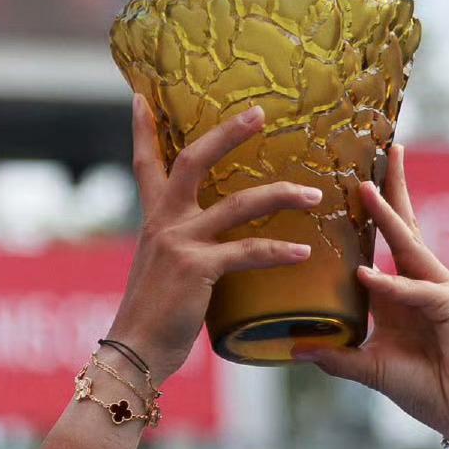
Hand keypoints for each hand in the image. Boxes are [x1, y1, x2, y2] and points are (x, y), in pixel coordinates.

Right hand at [108, 95, 321, 381]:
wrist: (134, 351)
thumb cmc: (154, 317)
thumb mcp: (162, 270)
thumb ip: (185, 248)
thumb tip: (215, 245)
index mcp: (153, 220)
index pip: (146, 164)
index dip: (142, 129)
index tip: (143, 97)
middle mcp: (163, 223)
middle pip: (192, 160)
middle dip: (227, 134)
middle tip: (258, 113)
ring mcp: (179, 243)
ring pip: (236, 203)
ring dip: (280, 194)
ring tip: (314, 193)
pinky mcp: (198, 269)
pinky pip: (248, 252)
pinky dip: (280, 251)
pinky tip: (305, 252)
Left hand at [290, 138, 448, 448]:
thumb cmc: (427, 388)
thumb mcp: (371, 369)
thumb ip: (336, 357)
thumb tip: (296, 349)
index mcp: (402, 289)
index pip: (385, 239)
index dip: (371, 210)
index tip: (352, 177)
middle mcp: (423, 280)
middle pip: (405, 224)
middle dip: (392, 186)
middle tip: (381, 146)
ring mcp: (441, 290)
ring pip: (410, 245)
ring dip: (388, 217)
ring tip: (365, 190)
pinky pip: (416, 292)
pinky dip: (393, 286)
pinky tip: (368, 278)